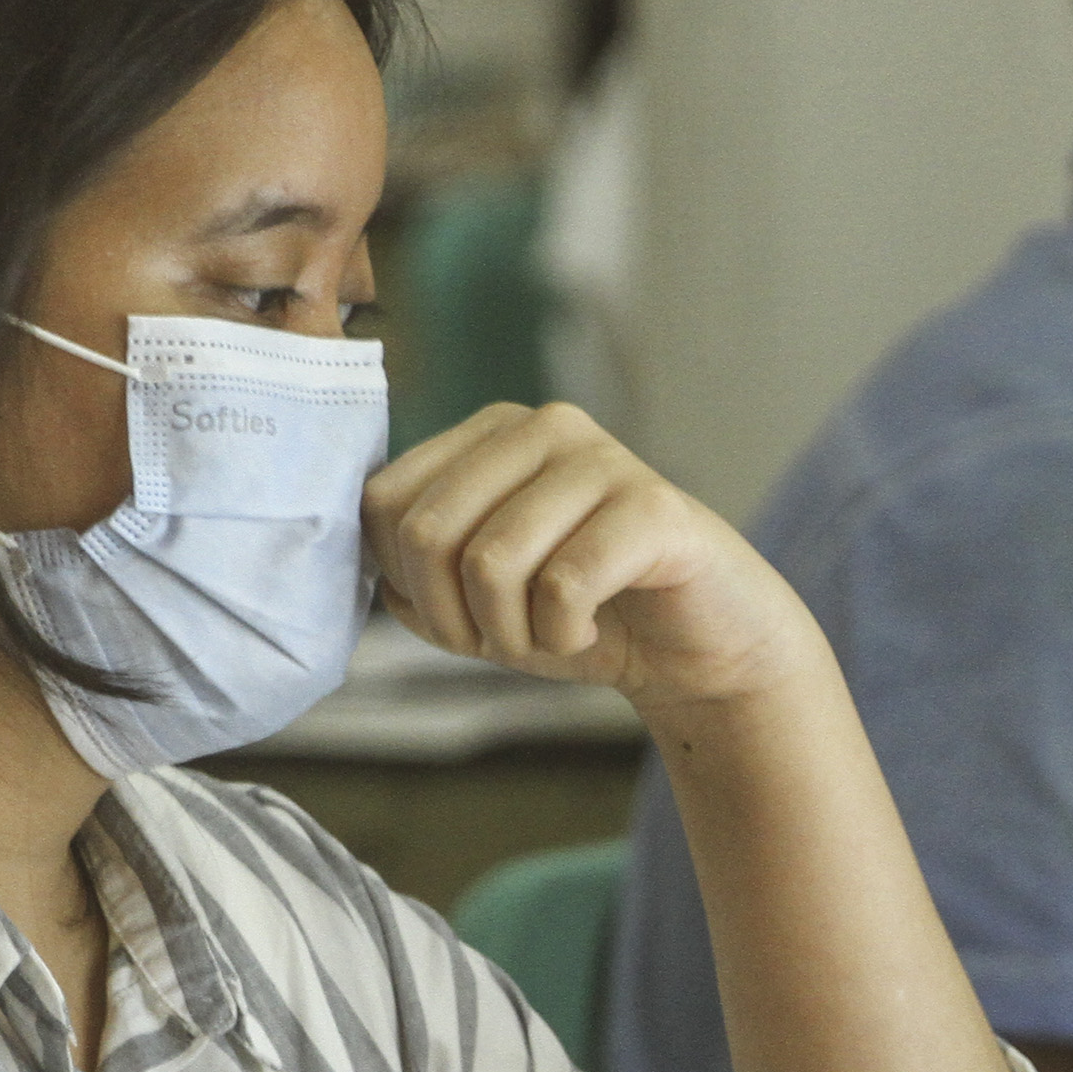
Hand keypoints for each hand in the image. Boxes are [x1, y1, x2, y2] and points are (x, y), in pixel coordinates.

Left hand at [364, 403, 822, 713]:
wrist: (699, 646)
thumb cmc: (583, 615)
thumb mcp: (478, 600)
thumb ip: (415, 576)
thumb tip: (374, 575)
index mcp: (489, 433)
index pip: (384, 501)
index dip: (404, 582)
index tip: (458, 617)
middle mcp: (542, 425)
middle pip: (427, 531)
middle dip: (453, 616)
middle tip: (505, 639)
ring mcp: (602, 457)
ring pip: (491, 563)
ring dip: (511, 634)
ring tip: (553, 635)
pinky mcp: (654, 507)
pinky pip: (563, 585)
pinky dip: (563, 636)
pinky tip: (592, 628)